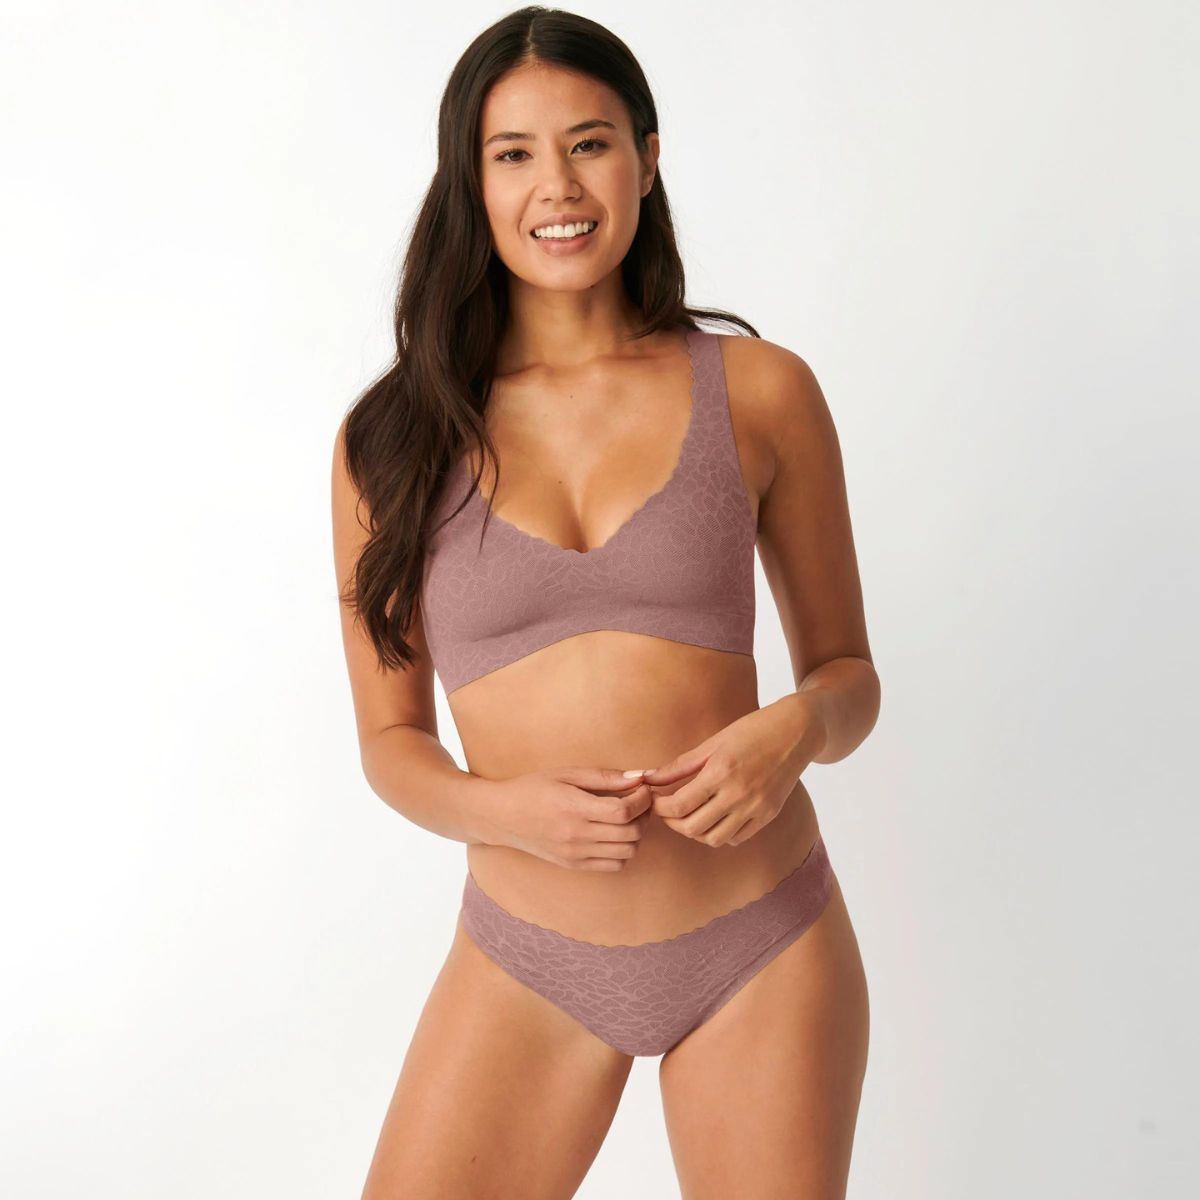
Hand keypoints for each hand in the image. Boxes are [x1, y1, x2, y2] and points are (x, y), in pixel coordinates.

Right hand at [486, 766, 653, 870]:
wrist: (501, 816)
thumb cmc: (533, 788)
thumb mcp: (566, 774)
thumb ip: (604, 777)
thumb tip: (639, 778)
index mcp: (573, 808)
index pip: (623, 811)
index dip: (642, 799)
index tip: (642, 787)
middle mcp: (576, 836)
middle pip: (631, 833)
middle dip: (644, 814)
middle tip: (639, 800)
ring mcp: (575, 854)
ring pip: (628, 852)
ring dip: (636, 833)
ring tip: (627, 817)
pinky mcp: (574, 865)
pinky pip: (614, 865)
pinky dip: (623, 850)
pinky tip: (614, 834)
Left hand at [641, 698, 824, 847]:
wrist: (796, 732)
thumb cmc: (751, 730)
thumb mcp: (712, 743)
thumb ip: (679, 765)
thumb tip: (649, 778)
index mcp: (720, 772)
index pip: (678, 805)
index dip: (660, 807)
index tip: (655, 800)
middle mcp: (738, 794)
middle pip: (692, 828)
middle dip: (672, 822)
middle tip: (667, 810)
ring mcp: (756, 808)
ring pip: (714, 839)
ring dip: (695, 832)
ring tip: (690, 815)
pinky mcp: (768, 815)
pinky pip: (737, 838)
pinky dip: (720, 834)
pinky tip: (714, 817)